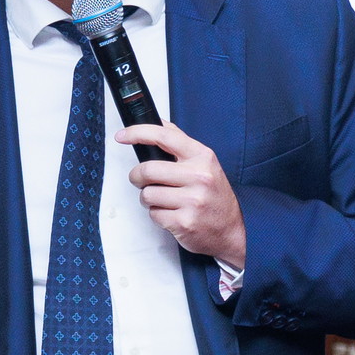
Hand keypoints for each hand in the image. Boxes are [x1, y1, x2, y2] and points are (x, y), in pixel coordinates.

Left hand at [118, 123, 245, 268]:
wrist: (232, 230)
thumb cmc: (215, 196)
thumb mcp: (205, 164)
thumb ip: (182, 144)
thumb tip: (159, 124)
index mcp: (202, 157)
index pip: (164, 137)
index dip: (138, 133)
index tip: (122, 135)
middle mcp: (199, 177)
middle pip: (148, 169)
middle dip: (137, 176)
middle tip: (140, 180)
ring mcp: (192, 201)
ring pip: (147, 194)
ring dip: (148, 198)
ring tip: (162, 200)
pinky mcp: (184, 222)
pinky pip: (154, 214)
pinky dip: (157, 215)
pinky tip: (171, 213)